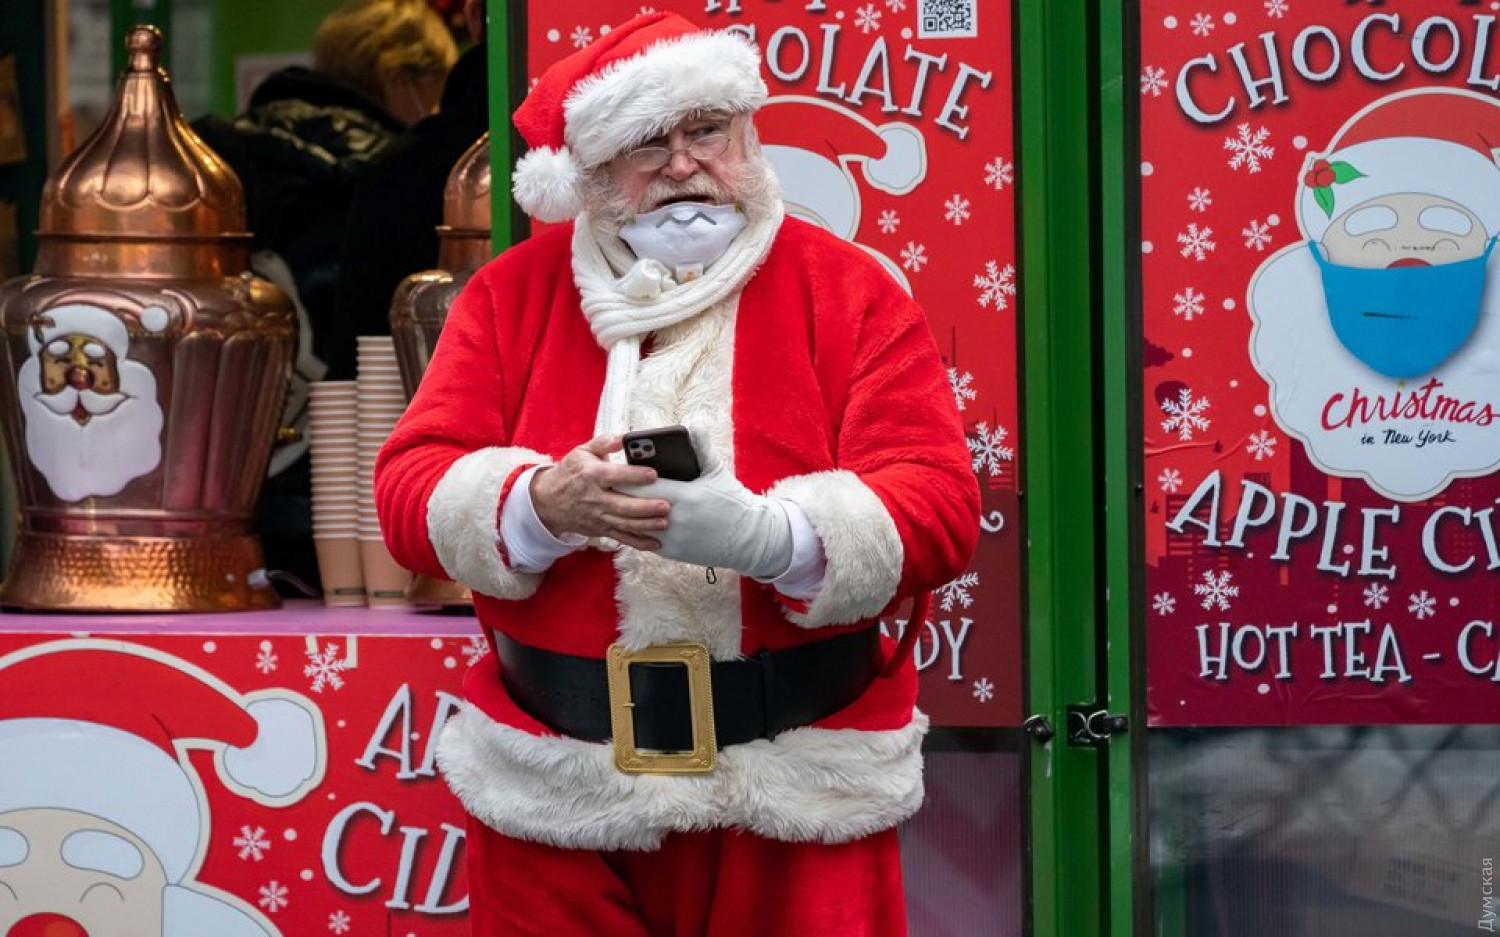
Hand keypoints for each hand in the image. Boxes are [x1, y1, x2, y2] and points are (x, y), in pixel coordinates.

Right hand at [530, 434, 669, 550]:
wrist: (548, 501)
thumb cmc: (570, 473)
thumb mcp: (582, 452)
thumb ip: (604, 442)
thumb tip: (624, 437)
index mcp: (592, 475)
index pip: (615, 476)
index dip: (635, 476)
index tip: (653, 475)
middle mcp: (595, 498)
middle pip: (622, 505)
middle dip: (645, 508)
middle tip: (665, 506)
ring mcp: (598, 516)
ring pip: (624, 524)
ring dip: (646, 525)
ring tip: (664, 523)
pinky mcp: (601, 529)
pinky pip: (621, 537)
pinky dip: (639, 543)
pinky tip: (655, 543)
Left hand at [619, 432, 792, 579]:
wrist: (747, 538)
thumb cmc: (731, 501)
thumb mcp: (717, 472)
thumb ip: (703, 447)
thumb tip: (695, 424)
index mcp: (683, 495)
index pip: (644, 487)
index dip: (627, 480)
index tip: (615, 474)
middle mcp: (674, 518)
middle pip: (636, 506)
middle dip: (623, 496)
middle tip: (609, 487)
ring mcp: (672, 538)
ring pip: (637, 525)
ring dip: (627, 516)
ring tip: (615, 504)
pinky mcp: (672, 552)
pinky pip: (647, 540)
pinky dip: (639, 530)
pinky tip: (631, 521)